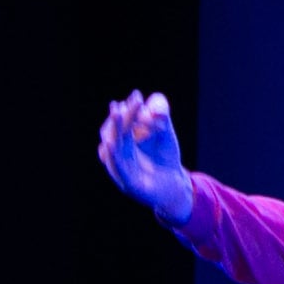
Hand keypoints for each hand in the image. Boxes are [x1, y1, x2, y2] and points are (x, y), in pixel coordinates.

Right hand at [96, 90, 192, 223]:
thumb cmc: (166, 158)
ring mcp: (122, 170)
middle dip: (119, 116)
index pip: (124, 122)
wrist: (175, 185)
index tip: (137, 97)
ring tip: (115, 113)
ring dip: (112, 129)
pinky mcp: (129, 185)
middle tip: (124, 102)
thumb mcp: (166, 134)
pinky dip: (112, 156)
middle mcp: (120, 154)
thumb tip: (155, 109)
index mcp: (125, 140)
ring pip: (113, 148)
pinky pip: (118, 169)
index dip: (129, 109)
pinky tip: (108, 143)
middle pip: (116, 132)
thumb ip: (162, 117)